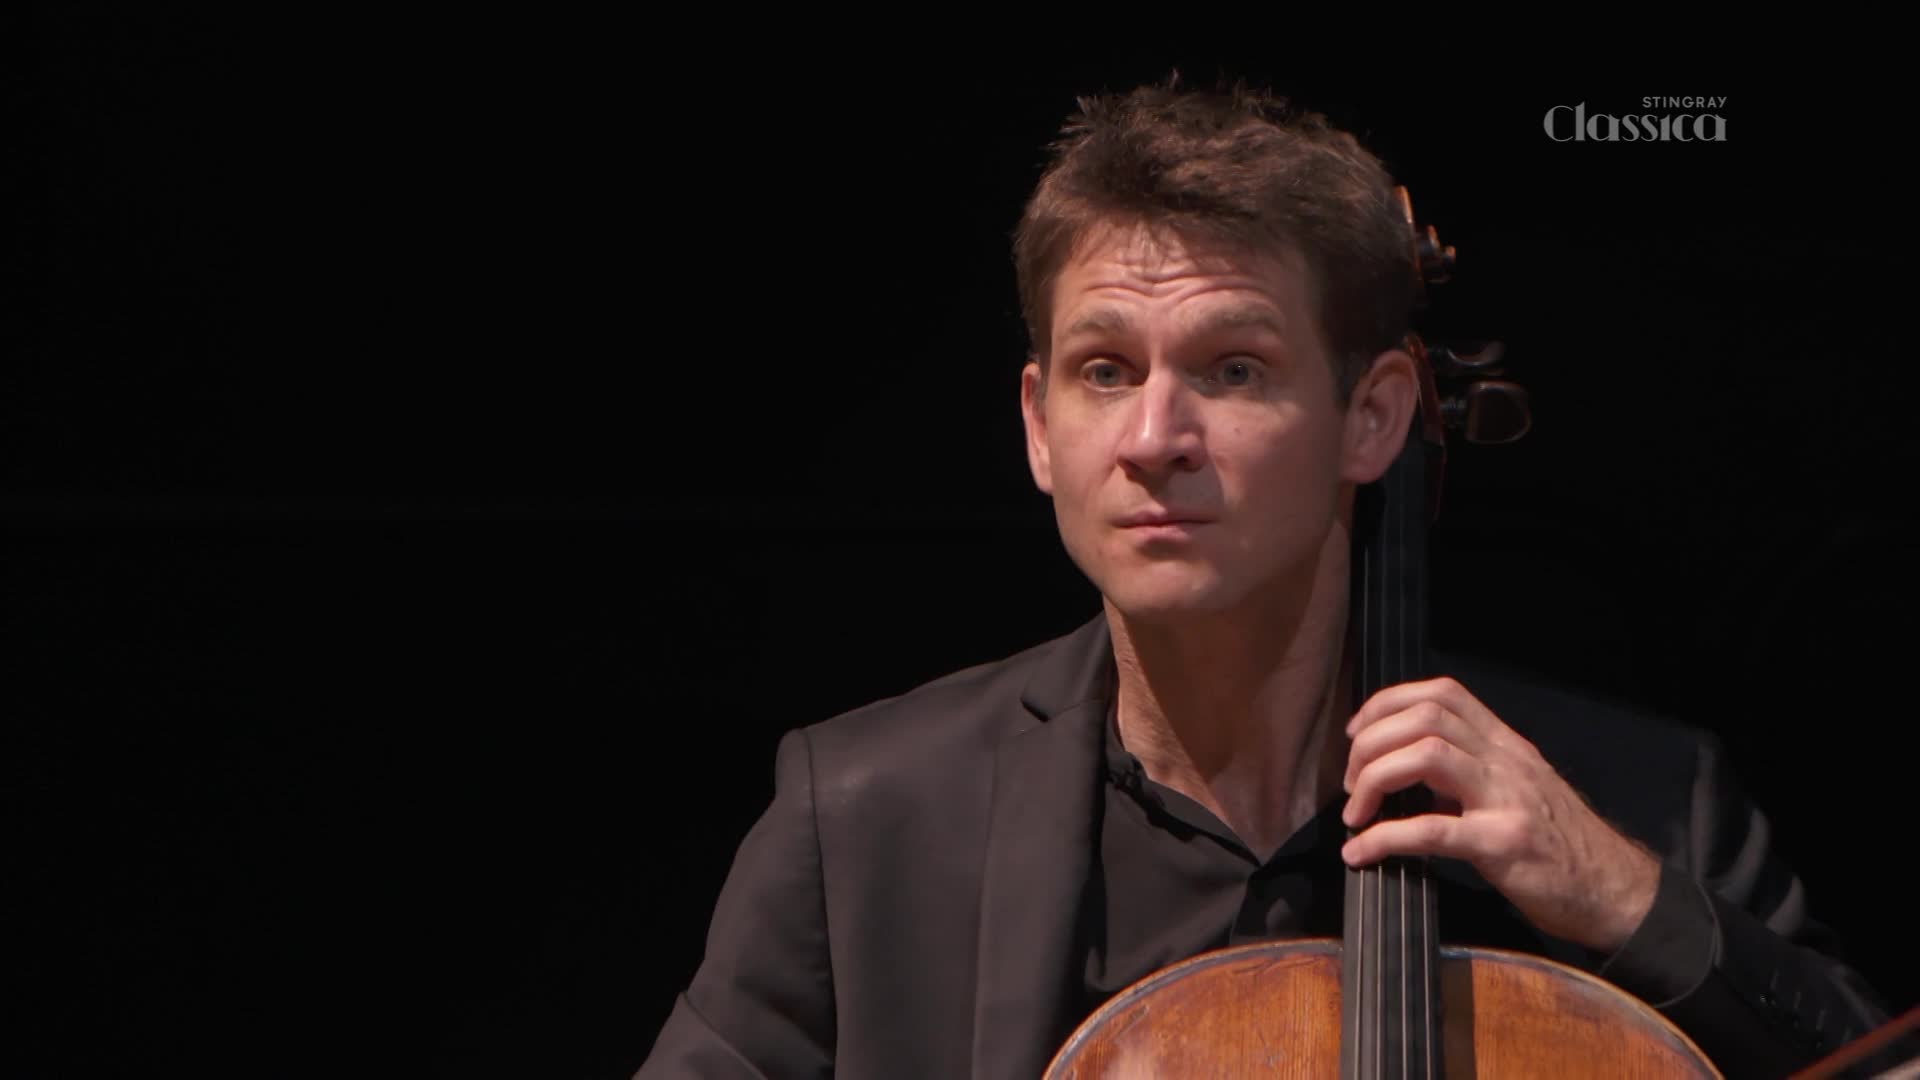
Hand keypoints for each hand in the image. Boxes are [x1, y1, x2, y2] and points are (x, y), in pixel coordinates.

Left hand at [1338, 676, 1661, 954]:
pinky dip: (1384, 838)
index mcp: (1506, 746)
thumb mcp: (1517, 791)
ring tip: (1356, 814)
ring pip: (1426, 756)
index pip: (1443, 694)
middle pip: (1425, 718)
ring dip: (1374, 779)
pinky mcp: (1503, 845)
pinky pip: (1431, 831)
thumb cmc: (1561, 845)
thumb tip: (1404, 773)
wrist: (1616, 891)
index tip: (1358, 734)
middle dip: (1371, 744)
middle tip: (1351, 783)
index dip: (1388, 704)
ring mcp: (1506, 800)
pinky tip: (1361, 853)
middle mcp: (1506, 761)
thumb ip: (1470, 773)